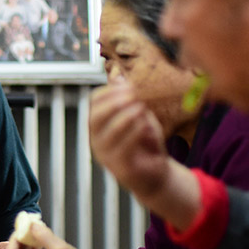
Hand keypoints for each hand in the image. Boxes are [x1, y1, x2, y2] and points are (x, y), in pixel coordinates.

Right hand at [90, 84, 169, 199]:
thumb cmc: (145, 142)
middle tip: (133, 94)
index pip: (93, 103)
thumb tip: (117, 74)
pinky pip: (123, 147)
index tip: (129, 85)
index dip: (109, 91)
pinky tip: (145, 125)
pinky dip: (135, 133)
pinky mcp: (120, 168)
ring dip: (126, 116)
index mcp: (98, 125)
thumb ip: (128, 98)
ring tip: (141, 108)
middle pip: (94, 117)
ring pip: (109, 132)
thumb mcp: (138, 115)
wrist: (156, 174)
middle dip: (113, 103)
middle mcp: (96, 140)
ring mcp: (106, 156)